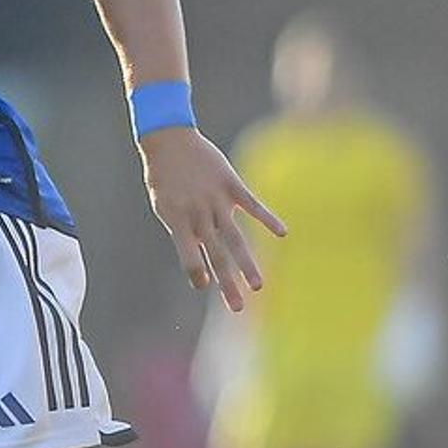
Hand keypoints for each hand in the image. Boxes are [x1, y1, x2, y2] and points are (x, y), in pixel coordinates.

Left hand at [140, 126, 288, 313]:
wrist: (169, 139)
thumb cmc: (165, 178)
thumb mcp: (166, 207)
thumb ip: (185, 233)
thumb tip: (202, 260)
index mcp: (178, 221)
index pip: (188, 255)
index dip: (195, 271)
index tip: (204, 285)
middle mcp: (198, 213)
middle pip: (216, 255)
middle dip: (227, 283)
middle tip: (238, 308)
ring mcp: (216, 199)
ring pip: (235, 237)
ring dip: (248, 264)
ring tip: (258, 286)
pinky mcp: (231, 183)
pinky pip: (252, 204)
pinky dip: (267, 218)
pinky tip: (282, 233)